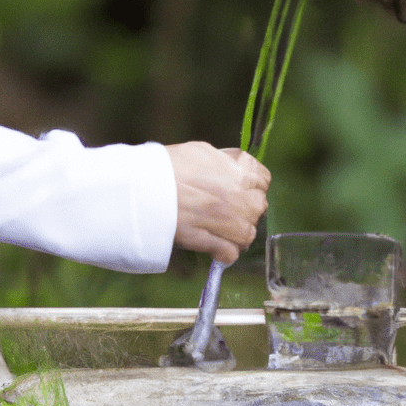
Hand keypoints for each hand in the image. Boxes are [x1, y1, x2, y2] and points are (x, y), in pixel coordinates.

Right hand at [167, 142, 270, 264]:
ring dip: (239, 233)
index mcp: (237, 171)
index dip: (254, 185)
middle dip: (249, 209)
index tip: (245, 189)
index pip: (263, 180)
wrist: (142, 185)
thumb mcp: (203, 151)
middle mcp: (235, 195)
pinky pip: (229, 253)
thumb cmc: (169, 165)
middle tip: (233, 211)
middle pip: (259, 208)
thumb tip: (236, 166)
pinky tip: (219, 250)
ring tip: (225, 231)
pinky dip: (226, 254)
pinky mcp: (205, 240)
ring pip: (247, 234)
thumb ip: (226, 160)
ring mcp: (222, 220)